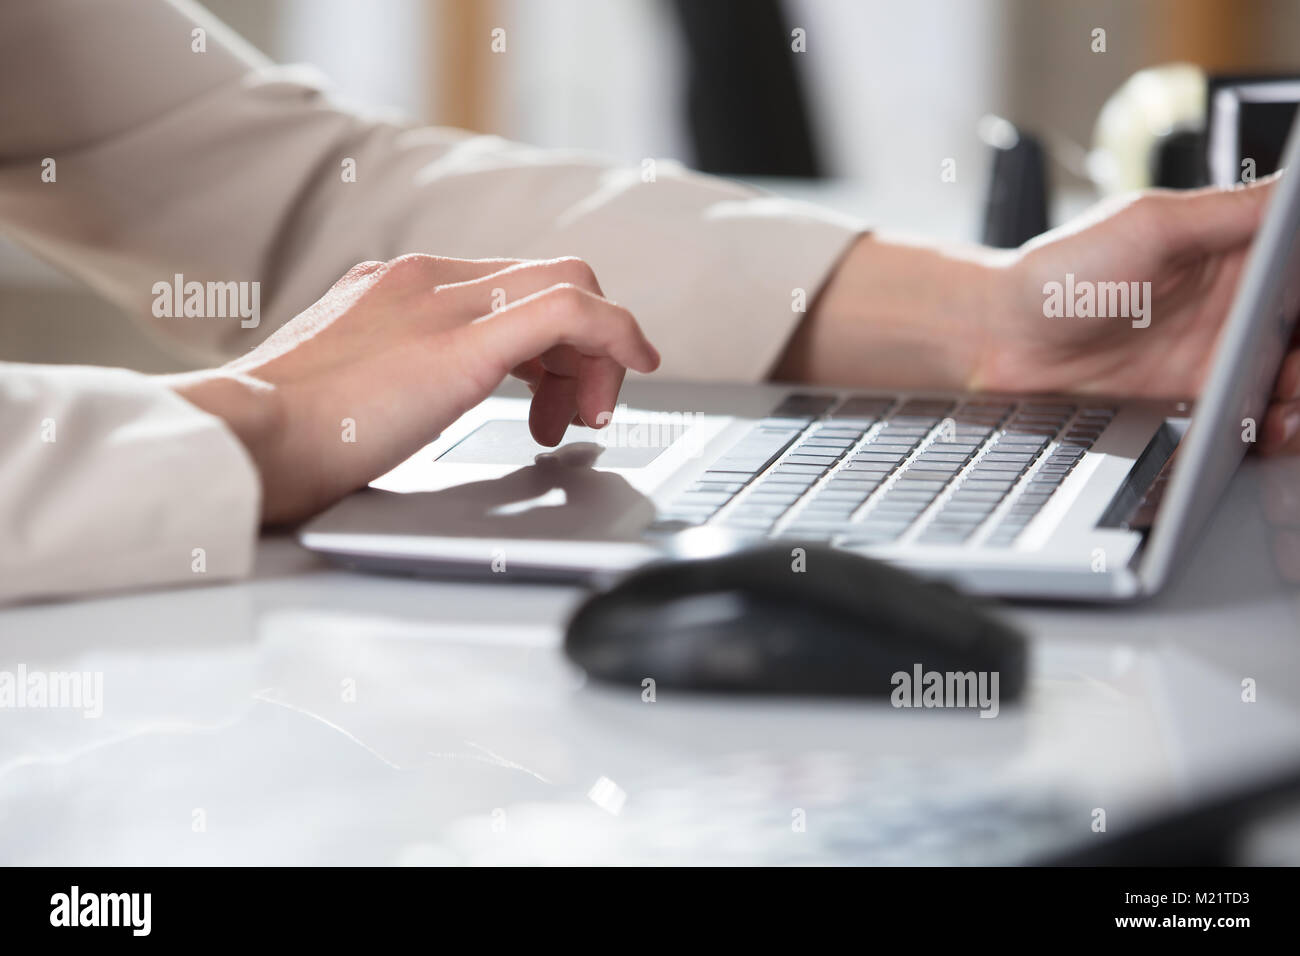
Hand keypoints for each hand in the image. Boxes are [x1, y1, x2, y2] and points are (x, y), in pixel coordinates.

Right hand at [165, 255, 659, 523]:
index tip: (555, 398)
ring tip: (586, 418)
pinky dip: (616, 334)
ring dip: (599, 354)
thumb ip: (392, 378)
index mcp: (398, 288)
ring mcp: (443, 302)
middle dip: (585, 349)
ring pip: (569, 286)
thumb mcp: (346, 390)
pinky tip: (635, 366)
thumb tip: (416, 406)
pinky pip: (570, 311)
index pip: (508, 285)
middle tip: (583, 412)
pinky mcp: (464, 342)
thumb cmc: (280, 437)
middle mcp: (425, 280)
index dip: (552, 343)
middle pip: (548, 277)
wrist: (242, 439)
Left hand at [778, 177, 1299, 452]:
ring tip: (1284, 405)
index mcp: (1233, 242)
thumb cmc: (1060, 272)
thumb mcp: (1150, 226)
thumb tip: (1296, 186)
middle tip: (1294, 371)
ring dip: (1297, 391)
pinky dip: (1270, 422)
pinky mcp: (1200, 394)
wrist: (1002, 340)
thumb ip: (1231, 211)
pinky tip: (1264, 427)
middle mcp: (1235, 295)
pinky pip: (1253, 410)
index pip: (1299, 256)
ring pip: (1289, 369)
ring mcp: (1220, 347)